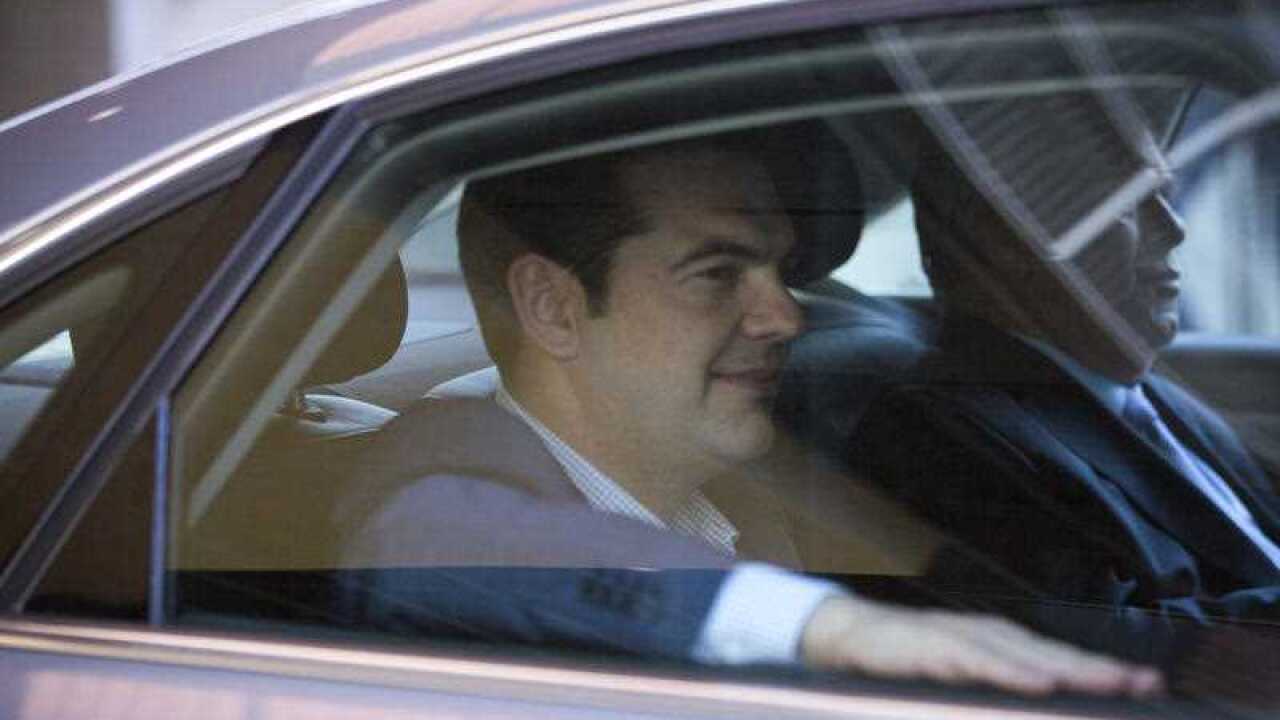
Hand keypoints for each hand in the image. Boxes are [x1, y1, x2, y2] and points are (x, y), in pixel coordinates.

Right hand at [800, 595, 1163, 696]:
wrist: (844, 636)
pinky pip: (978, 661)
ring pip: (1025, 655)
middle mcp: (988, 636)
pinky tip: (1039, 683)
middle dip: (1102, 671)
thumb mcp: (959, 678)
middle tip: (1147, 684)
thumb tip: (1039, 699)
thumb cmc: (904, 663)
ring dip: (1071, 670)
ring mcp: (961, 638)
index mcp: (999, 646)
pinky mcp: (932, 647)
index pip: (1061, 660)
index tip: (1148, 685)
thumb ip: (996, 689)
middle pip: (1055, 655)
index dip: (1102, 672)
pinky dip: (1010, 672)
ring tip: (1111, 683)